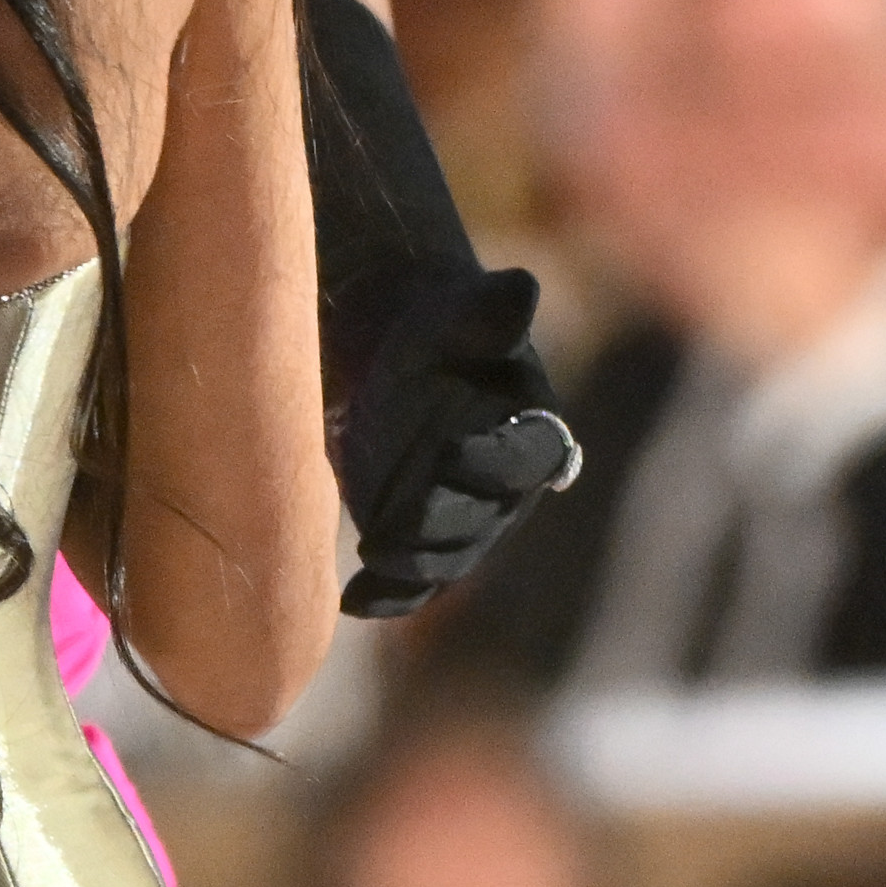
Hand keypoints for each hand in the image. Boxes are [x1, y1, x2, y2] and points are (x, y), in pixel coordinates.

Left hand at [335, 265, 573, 618]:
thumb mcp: (464, 313)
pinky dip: (386, 596)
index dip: (491, 462)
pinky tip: (352, 601)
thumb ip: (492, 311)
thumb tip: (521, 286)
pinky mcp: (420, 537)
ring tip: (370, 560)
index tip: (449, 452)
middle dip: (441, 529)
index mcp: (533, 434)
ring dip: (411, 569)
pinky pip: (412, 583)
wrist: (400, 353)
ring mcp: (464, 520)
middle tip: (394, 528)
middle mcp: (507, 489)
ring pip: (447, 559)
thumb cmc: (442, 327)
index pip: (525, 460)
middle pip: (482, 523)